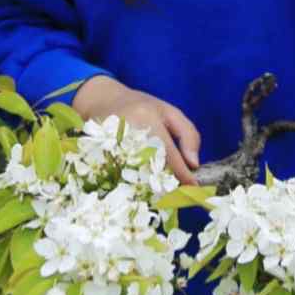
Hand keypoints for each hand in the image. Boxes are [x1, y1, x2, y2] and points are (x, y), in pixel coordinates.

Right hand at [68, 74, 202, 184]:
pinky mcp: (100, 157)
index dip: (183, 174)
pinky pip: (122, 178)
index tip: (194, 189)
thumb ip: (189, 135)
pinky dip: (136, 186)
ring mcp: (111, 146)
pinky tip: (143, 188)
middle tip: (179, 194)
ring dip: (152, 189)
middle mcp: (127, 133)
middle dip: (168, 185)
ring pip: (138, 178)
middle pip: (153, 170)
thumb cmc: (142, 107)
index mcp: (147, 119)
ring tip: (162, 194)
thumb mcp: (171, 113)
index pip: (169, 154)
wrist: (103, 101)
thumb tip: (193, 164)